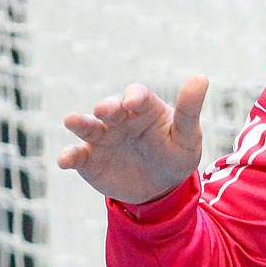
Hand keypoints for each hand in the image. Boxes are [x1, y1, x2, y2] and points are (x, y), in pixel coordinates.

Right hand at [57, 75, 207, 205]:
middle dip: (107, 107)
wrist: (159, 188)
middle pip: (110, 107)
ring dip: (79, 122)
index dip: (134, 97)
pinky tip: (64, 161)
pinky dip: (68, 156)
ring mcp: (102, 138)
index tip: (134, 102)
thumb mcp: (187, 136)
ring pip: (87, 126)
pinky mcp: (89, 159)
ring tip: (71, 120)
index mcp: (143, 108)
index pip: (136, 95)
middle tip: (105, 110)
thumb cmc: (175, 154)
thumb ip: (189, 110)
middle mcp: (119, 118)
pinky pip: (76, 155)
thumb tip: (201, 78)